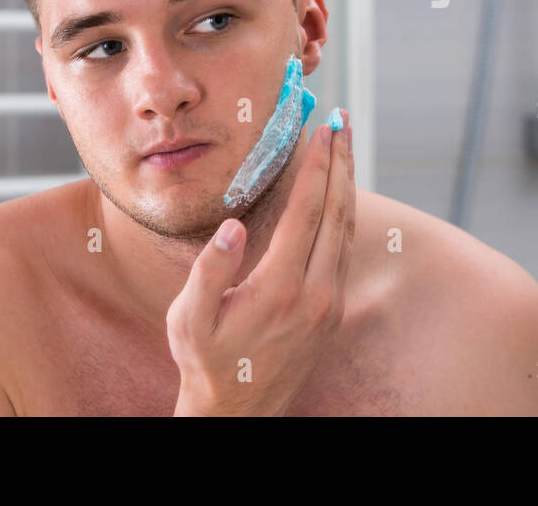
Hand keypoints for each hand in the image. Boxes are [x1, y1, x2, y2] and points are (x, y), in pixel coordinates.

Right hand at [168, 110, 354, 415]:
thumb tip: (229, 227)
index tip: (324, 130)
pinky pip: (344, 250)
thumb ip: (209, 274)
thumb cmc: (205, 363)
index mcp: (280, 288)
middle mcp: (314, 293)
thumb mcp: (190, 321)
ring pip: (347, 230)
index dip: (318, 166)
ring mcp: (328, 303)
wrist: (237, 414)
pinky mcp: (332, 311)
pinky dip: (345, 214)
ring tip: (345, 147)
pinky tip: (340, 195)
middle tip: (343, 122)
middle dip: (341, 162)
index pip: (307, 211)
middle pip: (337, 212)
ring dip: (347, 184)